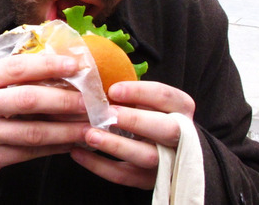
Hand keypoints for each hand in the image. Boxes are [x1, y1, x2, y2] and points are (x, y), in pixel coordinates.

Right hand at [0, 54, 88, 179]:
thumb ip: (13, 75)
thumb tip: (61, 67)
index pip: (16, 68)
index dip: (48, 66)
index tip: (75, 65)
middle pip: (27, 100)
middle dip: (64, 100)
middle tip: (90, 101)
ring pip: (32, 132)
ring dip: (65, 130)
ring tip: (88, 126)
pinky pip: (28, 154)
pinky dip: (54, 148)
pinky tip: (70, 142)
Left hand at [69, 81, 195, 189]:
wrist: (166, 147)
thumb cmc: (147, 112)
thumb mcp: (147, 99)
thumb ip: (130, 92)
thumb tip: (94, 79)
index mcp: (180, 108)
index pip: (165, 96)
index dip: (140, 92)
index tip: (113, 89)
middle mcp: (181, 136)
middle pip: (166, 129)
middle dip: (135, 120)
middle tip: (106, 114)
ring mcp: (167, 161)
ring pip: (146, 156)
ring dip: (116, 145)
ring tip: (88, 134)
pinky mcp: (149, 180)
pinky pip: (125, 176)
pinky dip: (99, 165)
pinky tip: (77, 152)